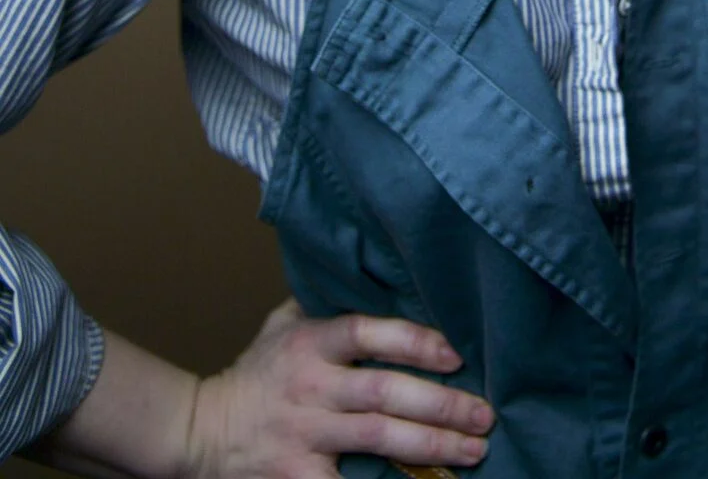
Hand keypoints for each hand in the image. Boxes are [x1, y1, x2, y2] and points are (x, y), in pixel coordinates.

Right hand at [187, 298, 493, 476]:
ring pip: (378, 437)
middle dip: (441, 404)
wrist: (201, 432)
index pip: (367, 332)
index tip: (456, 354)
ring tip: (474, 448)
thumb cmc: (259, 372)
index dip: (414, 341)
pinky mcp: (296, 478)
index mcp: (310, 342)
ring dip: (433, 444)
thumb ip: (329, 302)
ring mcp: (303, 434)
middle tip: (484, 413)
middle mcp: (309, 386)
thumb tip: (383, 272)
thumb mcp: (285, 324)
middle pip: (383, 392)